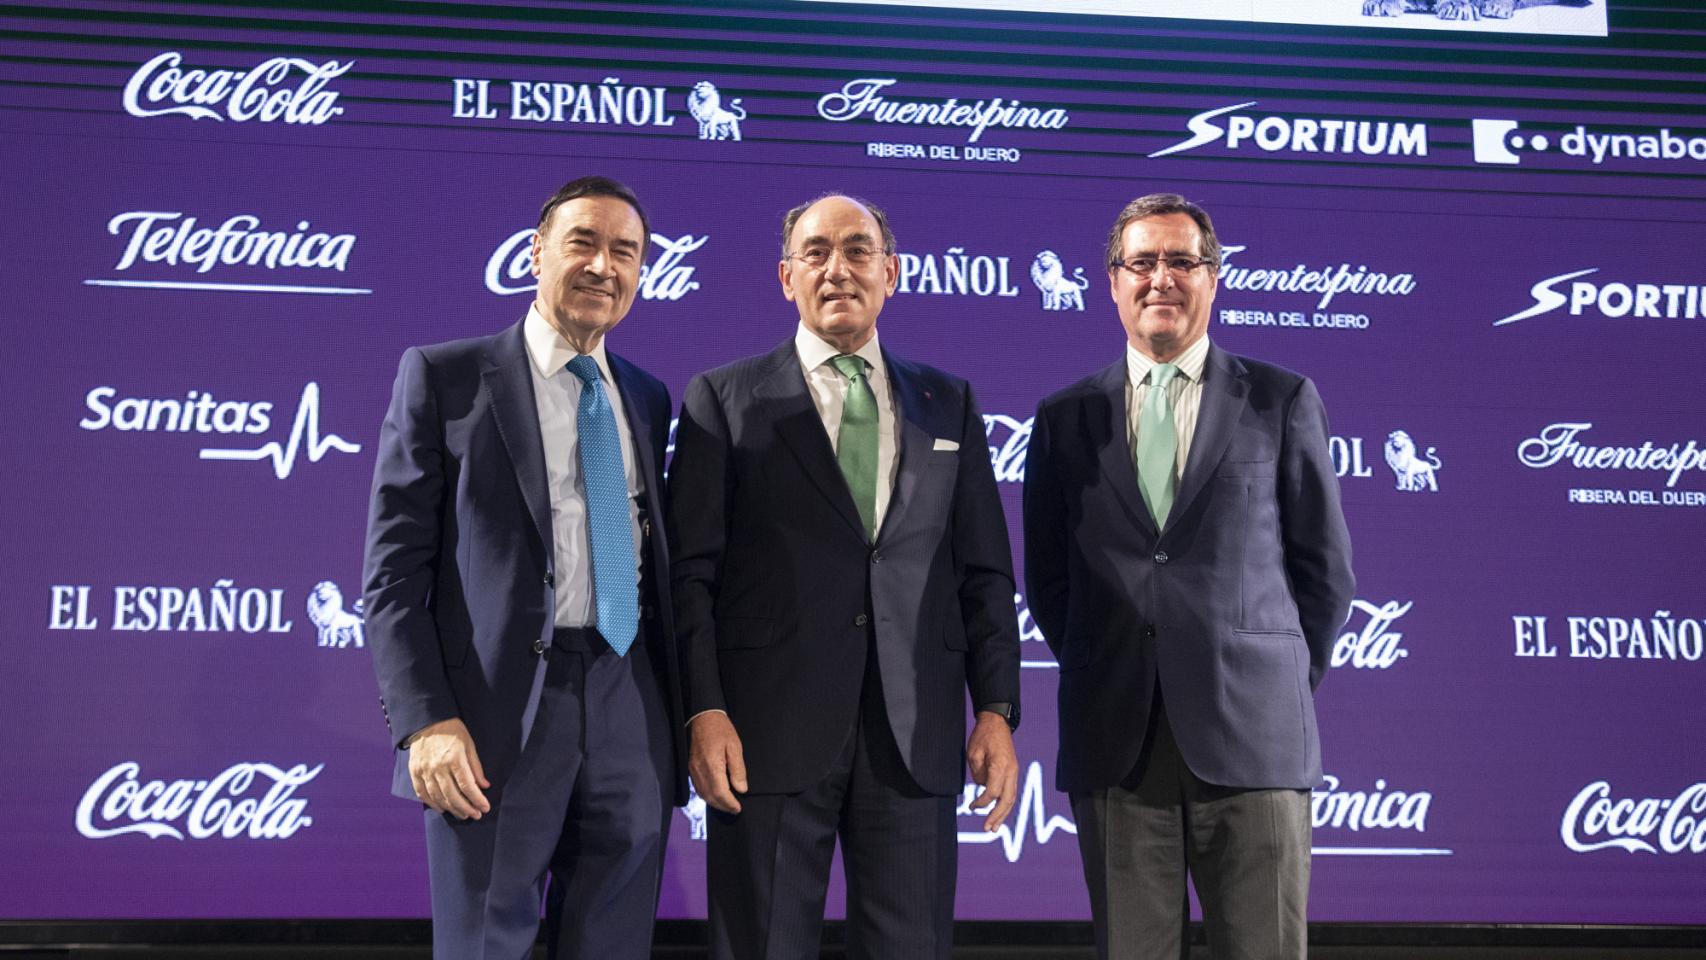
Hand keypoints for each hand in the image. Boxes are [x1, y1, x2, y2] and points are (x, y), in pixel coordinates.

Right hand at [406, 718, 490, 819]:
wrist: (427, 721)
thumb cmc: (452, 731)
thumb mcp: (469, 744)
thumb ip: (476, 767)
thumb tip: (484, 786)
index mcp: (454, 758)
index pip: (467, 785)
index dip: (477, 799)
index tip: (484, 807)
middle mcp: (437, 766)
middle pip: (452, 795)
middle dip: (466, 808)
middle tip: (475, 815)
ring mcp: (424, 770)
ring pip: (438, 797)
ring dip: (451, 809)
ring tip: (462, 814)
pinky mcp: (414, 772)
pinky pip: (422, 793)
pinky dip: (432, 804)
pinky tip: (442, 808)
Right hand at [689, 711, 747, 814]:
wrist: (702, 717)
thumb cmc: (720, 729)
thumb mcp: (735, 747)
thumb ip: (738, 769)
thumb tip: (741, 789)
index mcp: (712, 766)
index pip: (721, 793)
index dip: (730, 804)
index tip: (738, 808)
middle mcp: (700, 771)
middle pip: (711, 797)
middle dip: (723, 806)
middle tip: (734, 810)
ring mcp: (693, 770)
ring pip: (703, 794)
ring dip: (715, 803)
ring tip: (727, 805)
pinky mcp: (691, 768)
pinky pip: (698, 787)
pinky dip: (707, 795)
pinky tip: (716, 795)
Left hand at [966, 712, 1017, 831]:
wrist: (997, 723)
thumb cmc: (982, 736)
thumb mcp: (973, 753)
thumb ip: (978, 774)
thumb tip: (982, 788)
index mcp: (1000, 766)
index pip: (992, 793)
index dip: (982, 802)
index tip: (971, 806)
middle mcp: (1011, 771)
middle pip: (1007, 800)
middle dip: (997, 816)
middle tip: (987, 829)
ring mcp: (1014, 772)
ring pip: (1012, 798)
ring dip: (1003, 814)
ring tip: (994, 828)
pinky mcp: (1013, 772)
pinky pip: (1011, 792)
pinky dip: (1006, 805)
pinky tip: (999, 813)